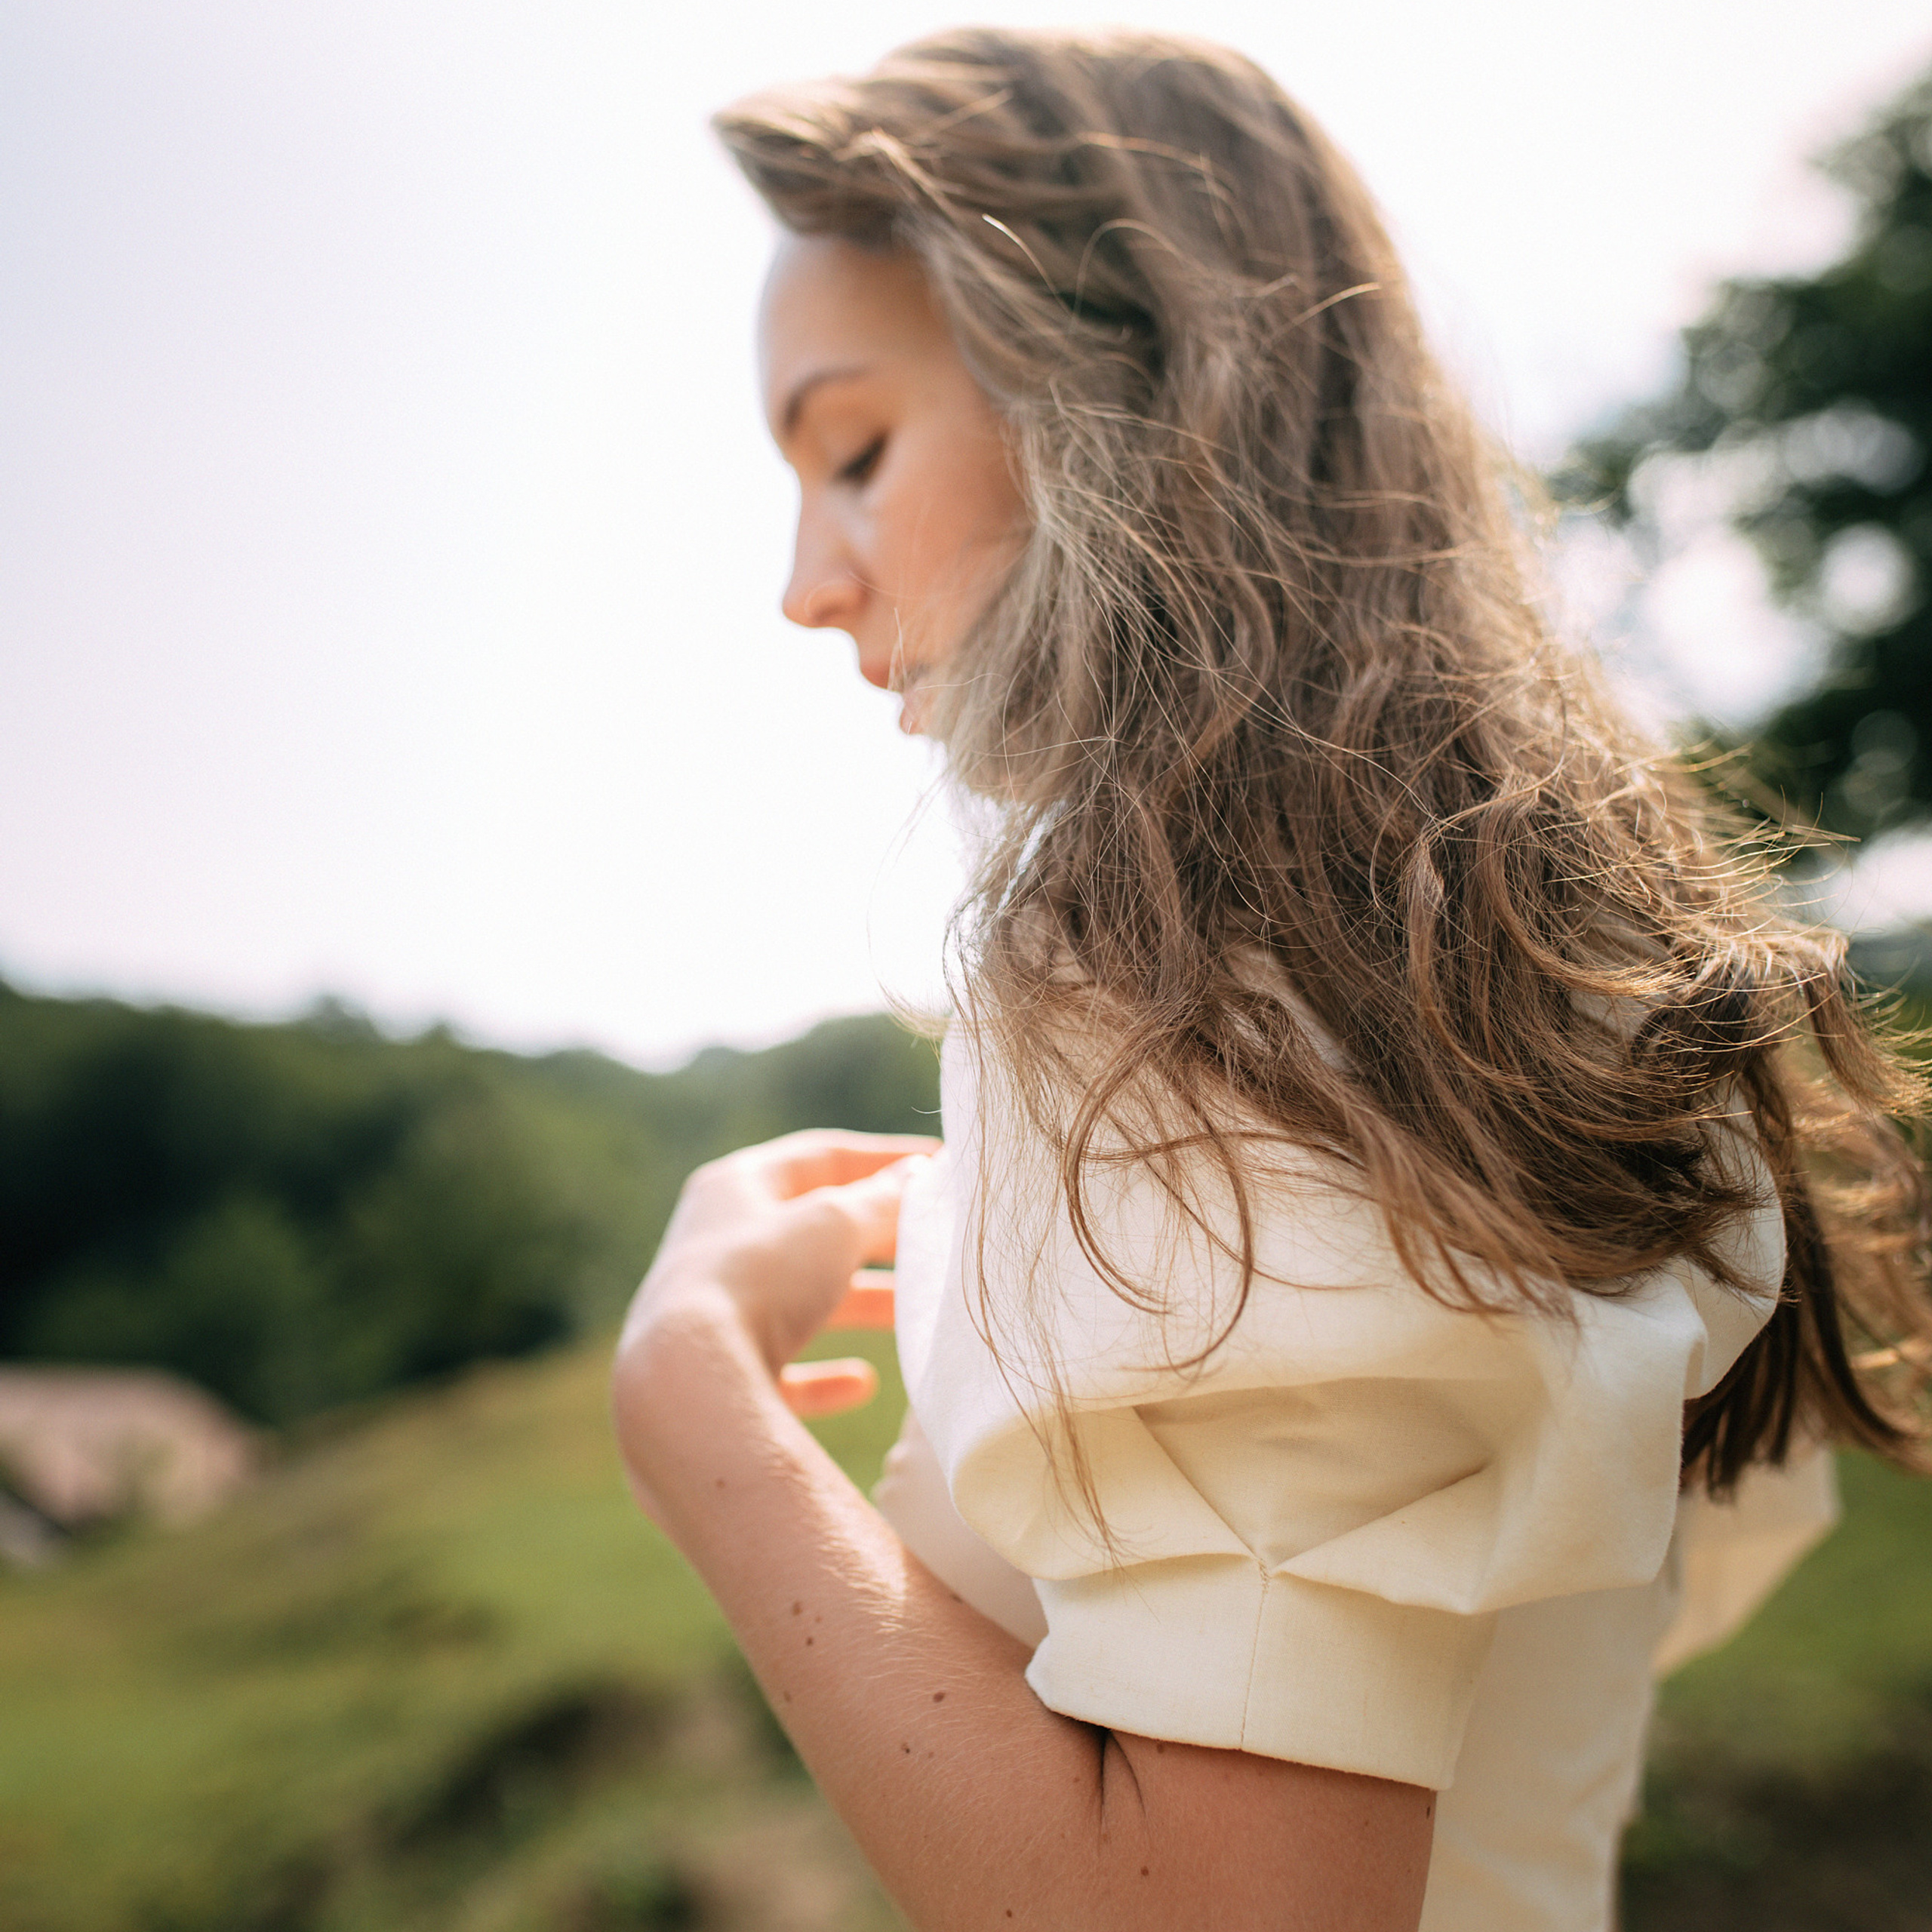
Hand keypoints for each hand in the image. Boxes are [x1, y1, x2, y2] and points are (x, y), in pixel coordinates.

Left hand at [618, 1129, 936, 1419]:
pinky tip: (861, 1383)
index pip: (820, 1157)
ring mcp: (713, 1311)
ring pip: (802, 1298)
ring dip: (860, 1303)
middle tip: (936, 1242)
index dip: (883, 1159)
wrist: (687, 1383)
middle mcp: (716, 1243)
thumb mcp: (834, 1225)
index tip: (939, 1168)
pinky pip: (780, 1367)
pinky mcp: (719, 1374)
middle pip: (813, 1231)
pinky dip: (823, 1374)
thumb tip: (918, 1176)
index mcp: (734, 1187)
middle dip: (877, 1237)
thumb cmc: (760, 1281)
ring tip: (915, 1312)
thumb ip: (881, 1201)